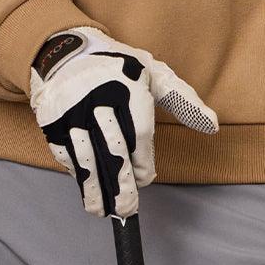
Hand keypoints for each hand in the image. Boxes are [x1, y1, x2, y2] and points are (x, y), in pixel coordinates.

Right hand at [29, 26, 218, 216]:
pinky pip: (67, 155)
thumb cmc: (117, 67)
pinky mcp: (53, 124)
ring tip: (105, 211)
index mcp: (128, 86)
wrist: (64, 53)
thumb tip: (212, 126)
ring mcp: (72, 113)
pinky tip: (88, 191)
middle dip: (121, 184)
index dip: (142, 162)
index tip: (146, 179)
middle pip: (113, 150)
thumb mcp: (153, 74)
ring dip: (96, 189)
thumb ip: (184, 100)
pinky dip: (78, 176)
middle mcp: (98, 99)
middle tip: (128, 209)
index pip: (138, 134)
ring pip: (87, 158)